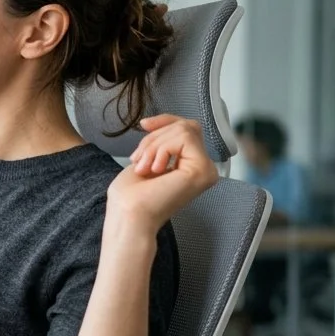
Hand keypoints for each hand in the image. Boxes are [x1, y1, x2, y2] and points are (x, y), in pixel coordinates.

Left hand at [108, 115, 218, 232]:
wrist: (128, 214)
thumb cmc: (130, 194)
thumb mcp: (145, 158)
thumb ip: (158, 142)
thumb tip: (152, 123)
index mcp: (191, 166)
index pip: (187, 129)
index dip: (166, 120)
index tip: (144, 124)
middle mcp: (203, 168)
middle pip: (185, 126)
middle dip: (155, 137)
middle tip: (139, 161)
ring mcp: (206, 170)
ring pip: (184, 129)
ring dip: (154, 145)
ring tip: (145, 168)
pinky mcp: (203, 169)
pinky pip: (185, 138)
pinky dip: (162, 149)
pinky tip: (157, 170)